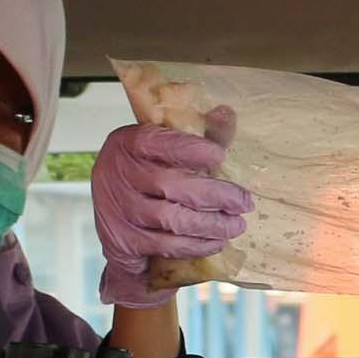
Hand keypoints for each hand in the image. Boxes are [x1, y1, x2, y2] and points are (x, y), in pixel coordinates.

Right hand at [94, 110, 250, 307]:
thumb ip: (198, 134)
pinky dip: (196, 244)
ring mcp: (118, 210)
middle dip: (214, 195)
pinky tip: (217, 241)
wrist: (114, 225)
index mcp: (127, 143)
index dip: (190, 150)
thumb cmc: (147, 178)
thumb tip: (227, 113)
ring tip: (236, 224)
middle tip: (244, 202)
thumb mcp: (165, 151)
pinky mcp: (124, 241)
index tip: (220, 157)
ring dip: (210, 224)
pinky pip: (165, 244)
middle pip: (169, 184)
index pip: (158, 142)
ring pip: (169, 218)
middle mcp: (117, 174)